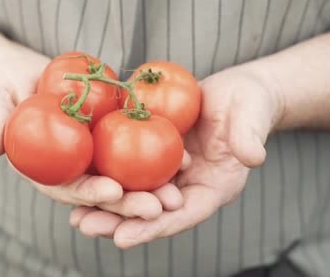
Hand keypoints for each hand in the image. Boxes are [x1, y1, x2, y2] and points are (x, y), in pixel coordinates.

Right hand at [0, 41, 183, 222]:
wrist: (18, 73)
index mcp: (43, 170)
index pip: (66, 188)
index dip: (88, 193)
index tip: (113, 192)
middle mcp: (70, 168)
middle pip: (102, 189)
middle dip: (130, 202)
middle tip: (160, 205)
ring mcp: (90, 154)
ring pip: (123, 175)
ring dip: (151, 186)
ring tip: (177, 192)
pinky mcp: (106, 136)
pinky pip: (133, 144)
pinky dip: (156, 152)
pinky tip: (183, 157)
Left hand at [70, 66, 284, 247]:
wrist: (237, 91)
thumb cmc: (250, 103)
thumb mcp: (252, 116)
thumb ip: (250, 136)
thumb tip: (253, 157)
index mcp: (215, 187)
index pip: (184, 215)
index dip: (154, 227)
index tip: (123, 237)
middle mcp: (191, 187)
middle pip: (154, 213)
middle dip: (120, 222)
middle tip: (87, 227)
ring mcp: (173, 174)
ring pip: (139, 196)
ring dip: (108, 207)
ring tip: (76, 217)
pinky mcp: (159, 157)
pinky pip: (132, 171)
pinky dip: (109, 178)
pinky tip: (82, 182)